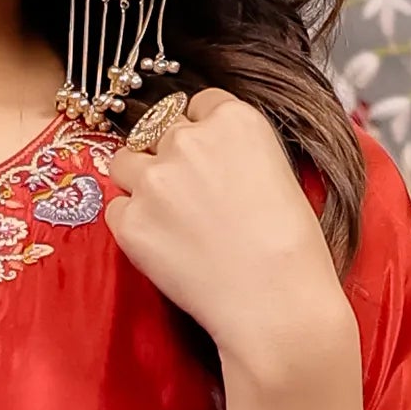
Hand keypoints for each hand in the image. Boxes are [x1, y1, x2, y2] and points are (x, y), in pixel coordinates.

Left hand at [92, 86, 356, 388]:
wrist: (277, 305)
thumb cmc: (294, 251)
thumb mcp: (280, 175)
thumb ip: (237, 153)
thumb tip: (212, 160)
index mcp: (233, 120)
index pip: (199, 104)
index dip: (201, 132)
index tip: (206, 159)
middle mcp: (187, 139)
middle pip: (157, 129)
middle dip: (168, 156)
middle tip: (186, 196)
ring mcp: (154, 180)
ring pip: (125, 163)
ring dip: (139, 183)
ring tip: (168, 219)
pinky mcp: (130, 222)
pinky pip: (116, 211)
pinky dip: (132, 226)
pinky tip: (163, 248)